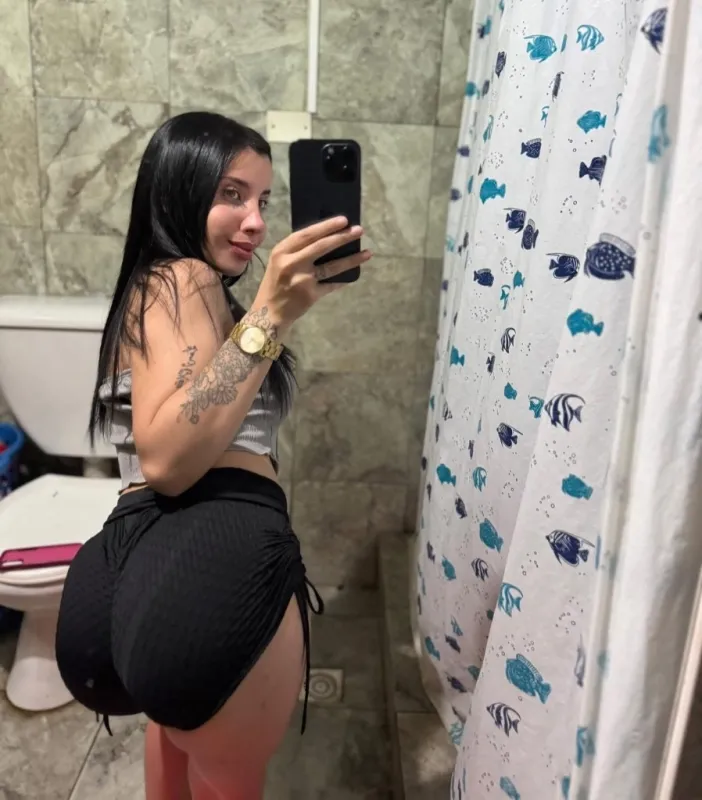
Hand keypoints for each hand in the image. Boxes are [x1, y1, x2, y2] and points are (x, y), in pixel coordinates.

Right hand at [250, 217, 371, 331]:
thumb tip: (327, 237)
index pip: (307, 234)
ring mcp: (302, 280)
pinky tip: (353, 275)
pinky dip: (343, 280)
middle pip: (321, 246)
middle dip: (342, 237)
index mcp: (281, 251)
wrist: (269, 312)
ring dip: (351, 259)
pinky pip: (331, 285)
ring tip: (367, 253)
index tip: (344, 220)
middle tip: (359, 230)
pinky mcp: (310, 295)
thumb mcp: (279, 261)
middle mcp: (291, 263)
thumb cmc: (276, 283)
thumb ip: (296, 250)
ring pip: (331, 266)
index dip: (326, 226)